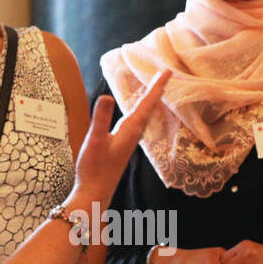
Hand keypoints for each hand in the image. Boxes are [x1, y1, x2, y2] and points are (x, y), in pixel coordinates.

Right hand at [68, 70, 170, 206]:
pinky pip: (136, 123)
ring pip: (144, 116)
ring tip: (155, 90)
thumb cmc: (94, 168)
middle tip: (166, 74)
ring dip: (150, 101)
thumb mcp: (95, 140)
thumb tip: (106, 97)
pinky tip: (137, 114)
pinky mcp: (123, 146)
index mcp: (130, 130)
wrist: (95, 193)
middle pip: (149, 107)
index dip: (157, 86)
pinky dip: (140, 112)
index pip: (146, 103)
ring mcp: (129, 141)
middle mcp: (133, 134)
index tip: (168, 71)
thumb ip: (101, 118)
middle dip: (156, 90)